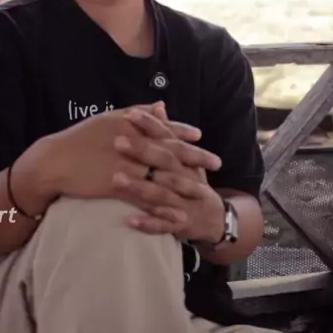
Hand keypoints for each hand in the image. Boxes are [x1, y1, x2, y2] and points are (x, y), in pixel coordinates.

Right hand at [42, 105, 206, 212]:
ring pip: (161, 175)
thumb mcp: (108, 119)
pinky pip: (145, 198)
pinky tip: (177, 214)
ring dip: (185, 184)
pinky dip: (162, 206)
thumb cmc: (79, 139)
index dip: (183, 133)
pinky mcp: (117, 185)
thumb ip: (137, 112)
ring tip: (203, 192)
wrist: (54, 161)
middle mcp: (131, 142)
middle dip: (195, 157)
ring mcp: (126, 165)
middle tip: (216, 163)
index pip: (162, 127)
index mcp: (130, 124)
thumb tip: (160, 105)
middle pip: (169, 150)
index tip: (200, 137)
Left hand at [112, 105, 225, 239]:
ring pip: (161, 194)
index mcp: (185, 161)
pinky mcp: (180, 226)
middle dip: (142, 152)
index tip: (130, 114)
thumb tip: (158, 106)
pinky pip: (162, 226)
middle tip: (118, 141)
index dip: (151, 126)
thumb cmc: (193, 183)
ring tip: (115, 178)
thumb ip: (170, 134)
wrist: (216, 220)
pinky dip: (147, 223)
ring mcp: (184, 203)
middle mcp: (187, 179)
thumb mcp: (186, 159)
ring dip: (139, 187)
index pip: (168, 138)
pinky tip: (128, 220)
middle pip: (164, 163)